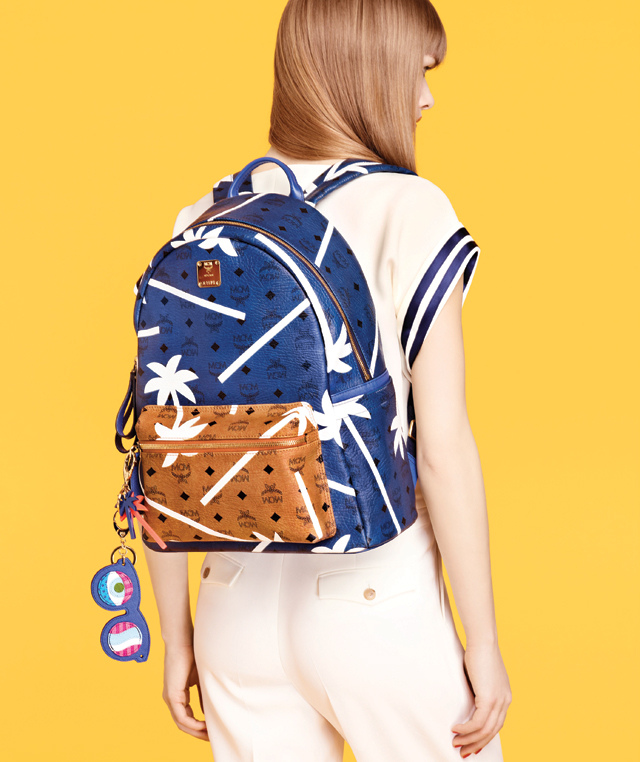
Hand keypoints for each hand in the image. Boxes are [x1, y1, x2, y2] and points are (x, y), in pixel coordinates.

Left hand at [162, 642, 208, 740]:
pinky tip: (204, 725)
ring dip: (196, 731)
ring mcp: (170, 698)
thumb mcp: (201, 679)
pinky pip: (181, 717)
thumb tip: (209, 711)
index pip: (187, 716)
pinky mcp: (171, 695)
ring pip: (181, 723)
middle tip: (212, 738)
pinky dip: (193, 723)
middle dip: (198, 733)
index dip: (199, 726)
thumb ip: (203, 695)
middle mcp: (171, 699)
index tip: (212, 729)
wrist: (183, 640)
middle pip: (183, 724)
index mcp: (178, 694)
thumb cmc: (192, 654)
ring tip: (210, 734)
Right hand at [451, 641, 511, 756]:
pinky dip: (466, 729)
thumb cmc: (479, 652)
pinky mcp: (489, 699)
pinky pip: (477, 722)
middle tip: (462, 751)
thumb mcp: (481, 675)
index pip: (497, 724)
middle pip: (492, 731)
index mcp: (505, 696)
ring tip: (455, 743)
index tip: (473, 744)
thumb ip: (479, 688)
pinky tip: (455, 729)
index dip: (485, 736)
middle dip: (476, 743)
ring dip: (469, 739)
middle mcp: (505, 701)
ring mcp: (499, 701)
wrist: (483, 640)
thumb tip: (468, 698)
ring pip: (484, 730)